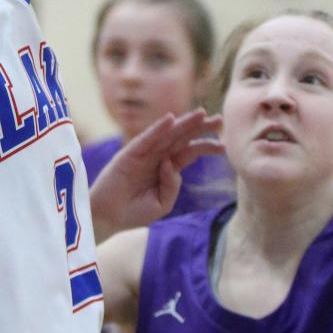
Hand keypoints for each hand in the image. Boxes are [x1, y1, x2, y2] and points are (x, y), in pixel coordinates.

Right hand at [89, 109, 224, 236]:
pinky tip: (171, 119)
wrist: (108, 218)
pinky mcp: (130, 153)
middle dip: (200, 128)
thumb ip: (172, 185)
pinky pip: (147, 139)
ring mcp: (144, 153)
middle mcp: (157, 157)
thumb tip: (172, 164)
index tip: (223, 146)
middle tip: (220, 120)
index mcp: (167, 168)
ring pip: (168, 135)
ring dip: (184, 123)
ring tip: (202, 114)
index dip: (206, 146)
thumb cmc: (134, 212)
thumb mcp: (162, 204)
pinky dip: (158, 128)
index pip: (189, 152)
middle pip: (182, 138)